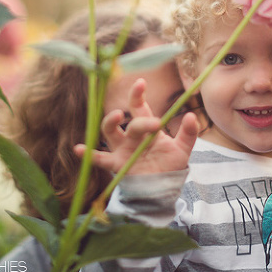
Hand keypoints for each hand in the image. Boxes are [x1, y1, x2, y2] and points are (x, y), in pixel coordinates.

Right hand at [74, 78, 197, 174]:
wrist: (163, 189)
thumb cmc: (170, 166)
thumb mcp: (182, 149)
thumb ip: (188, 133)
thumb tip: (192, 115)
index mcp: (146, 127)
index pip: (139, 107)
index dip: (138, 94)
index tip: (141, 83)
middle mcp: (131, 136)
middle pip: (129, 121)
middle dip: (138, 118)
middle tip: (154, 124)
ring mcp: (122, 149)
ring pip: (110, 132)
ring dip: (110, 123)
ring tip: (117, 116)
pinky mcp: (116, 164)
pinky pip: (99, 159)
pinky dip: (88, 154)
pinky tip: (79, 149)